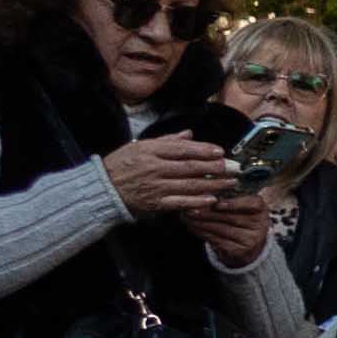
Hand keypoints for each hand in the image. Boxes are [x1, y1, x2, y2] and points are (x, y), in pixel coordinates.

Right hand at [104, 133, 234, 217]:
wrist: (104, 187)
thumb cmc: (122, 164)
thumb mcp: (140, 145)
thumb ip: (167, 141)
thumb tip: (190, 135)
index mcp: (151, 151)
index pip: (182, 150)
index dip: (203, 150)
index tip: (220, 151)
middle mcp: (155, 168)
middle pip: (190, 167)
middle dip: (214, 167)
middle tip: (232, 167)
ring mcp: (156, 187)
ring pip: (190, 185)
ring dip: (212, 184)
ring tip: (229, 183)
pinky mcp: (156, 203)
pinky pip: (181, 203)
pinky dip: (197, 202)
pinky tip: (212, 200)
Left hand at [182, 193, 279, 266]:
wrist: (247, 246)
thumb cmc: (239, 217)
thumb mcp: (240, 205)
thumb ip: (228, 195)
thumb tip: (205, 188)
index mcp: (261, 209)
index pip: (252, 203)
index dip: (234, 203)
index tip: (217, 203)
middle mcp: (260, 225)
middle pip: (231, 217)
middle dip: (207, 211)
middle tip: (189, 205)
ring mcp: (251, 240)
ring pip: (221, 228)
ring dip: (200, 221)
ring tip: (186, 215)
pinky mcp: (239, 251)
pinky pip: (217, 240)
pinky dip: (201, 232)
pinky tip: (191, 226)